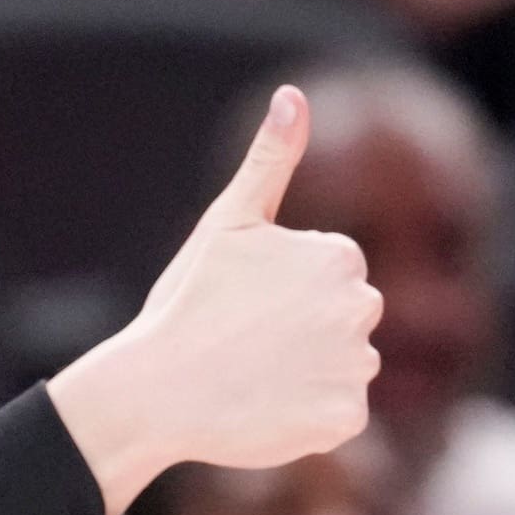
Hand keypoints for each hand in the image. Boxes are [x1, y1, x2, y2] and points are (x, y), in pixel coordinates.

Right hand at [49, 85, 382, 514]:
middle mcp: (362, 308)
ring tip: (245, 379)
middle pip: (341, 322)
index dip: (280, 295)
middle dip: (300, 333)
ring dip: (302, 377)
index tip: (239, 308)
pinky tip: (260, 409)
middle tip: (239, 345)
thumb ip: (270, 160)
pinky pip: (338, 417)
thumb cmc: (182, 305)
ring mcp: (356, 367)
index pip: (330, 278)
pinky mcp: (346, 420)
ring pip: (340, 370)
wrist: (152, 391)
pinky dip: (304, 419)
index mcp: (339, 258)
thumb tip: (291, 95)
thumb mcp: (225, 224)